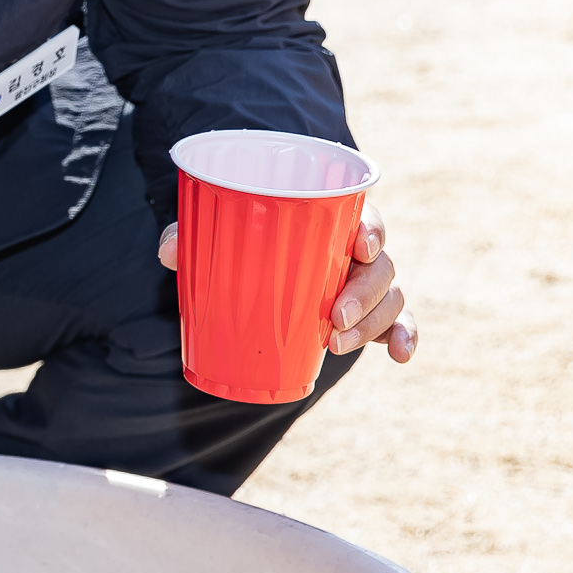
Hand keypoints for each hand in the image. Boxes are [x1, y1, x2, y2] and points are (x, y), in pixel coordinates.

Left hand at [158, 202, 418, 362]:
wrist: (251, 264)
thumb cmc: (239, 241)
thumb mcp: (212, 235)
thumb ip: (190, 235)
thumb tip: (168, 249)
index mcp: (331, 219)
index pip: (364, 216)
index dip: (371, 230)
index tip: (360, 247)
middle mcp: (355, 249)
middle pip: (380, 265)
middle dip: (365, 292)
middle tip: (333, 316)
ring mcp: (364, 283)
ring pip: (390, 297)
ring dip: (374, 323)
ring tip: (337, 343)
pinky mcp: (366, 313)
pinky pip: (397, 323)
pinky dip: (404, 337)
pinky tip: (400, 356)